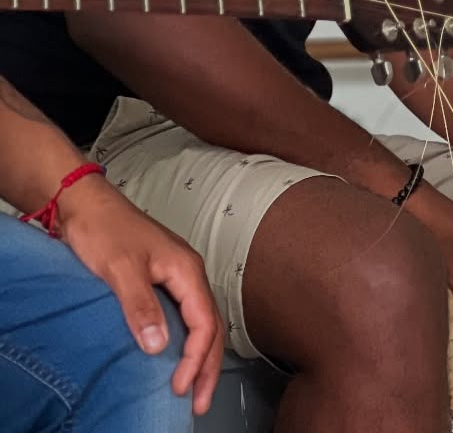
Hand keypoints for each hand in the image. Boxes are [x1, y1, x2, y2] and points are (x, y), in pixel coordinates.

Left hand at [55, 176, 222, 415]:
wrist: (87, 207)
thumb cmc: (105, 231)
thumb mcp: (121, 269)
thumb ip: (141, 305)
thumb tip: (159, 345)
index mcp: (186, 269)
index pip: (204, 321)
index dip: (196, 357)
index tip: (179, 386)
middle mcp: (187, 273)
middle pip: (210, 324)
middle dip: (208, 364)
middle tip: (198, 401)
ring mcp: (176, 277)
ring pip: (200, 321)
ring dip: (200, 356)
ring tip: (194, 387)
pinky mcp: (161, 281)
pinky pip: (185, 317)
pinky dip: (187, 342)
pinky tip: (177, 356)